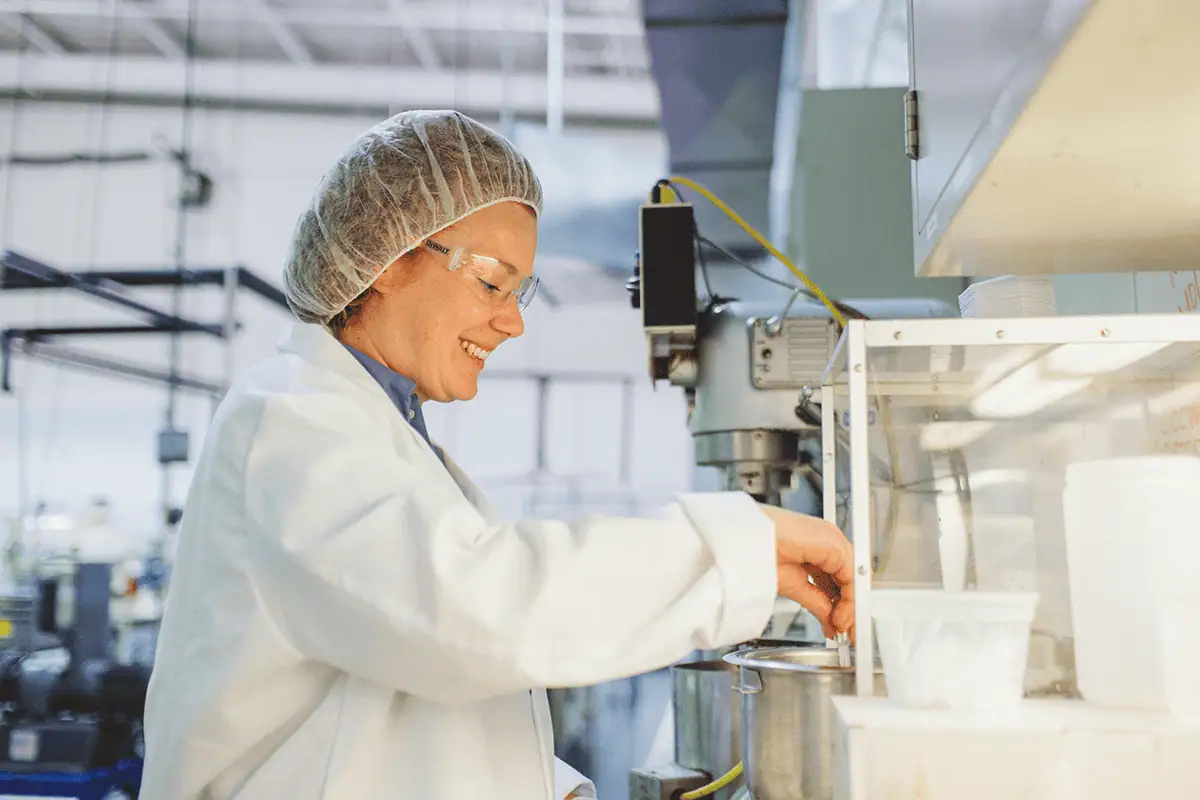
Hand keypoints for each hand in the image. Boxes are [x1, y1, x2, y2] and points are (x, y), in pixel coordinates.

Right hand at [758, 505, 854, 641]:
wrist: (743, 543)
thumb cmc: (756, 553)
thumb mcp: (793, 585)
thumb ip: (816, 601)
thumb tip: (830, 617)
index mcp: (817, 546)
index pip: (840, 577)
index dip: (842, 603)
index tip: (839, 626)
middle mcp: (827, 541)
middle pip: (850, 577)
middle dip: (849, 607)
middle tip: (844, 632)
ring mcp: (831, 540)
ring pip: (854, 577)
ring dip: (850, 606)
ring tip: (841, 627)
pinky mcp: (833, 543)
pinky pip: (852, 575)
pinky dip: (850, 599)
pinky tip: (841, 615)